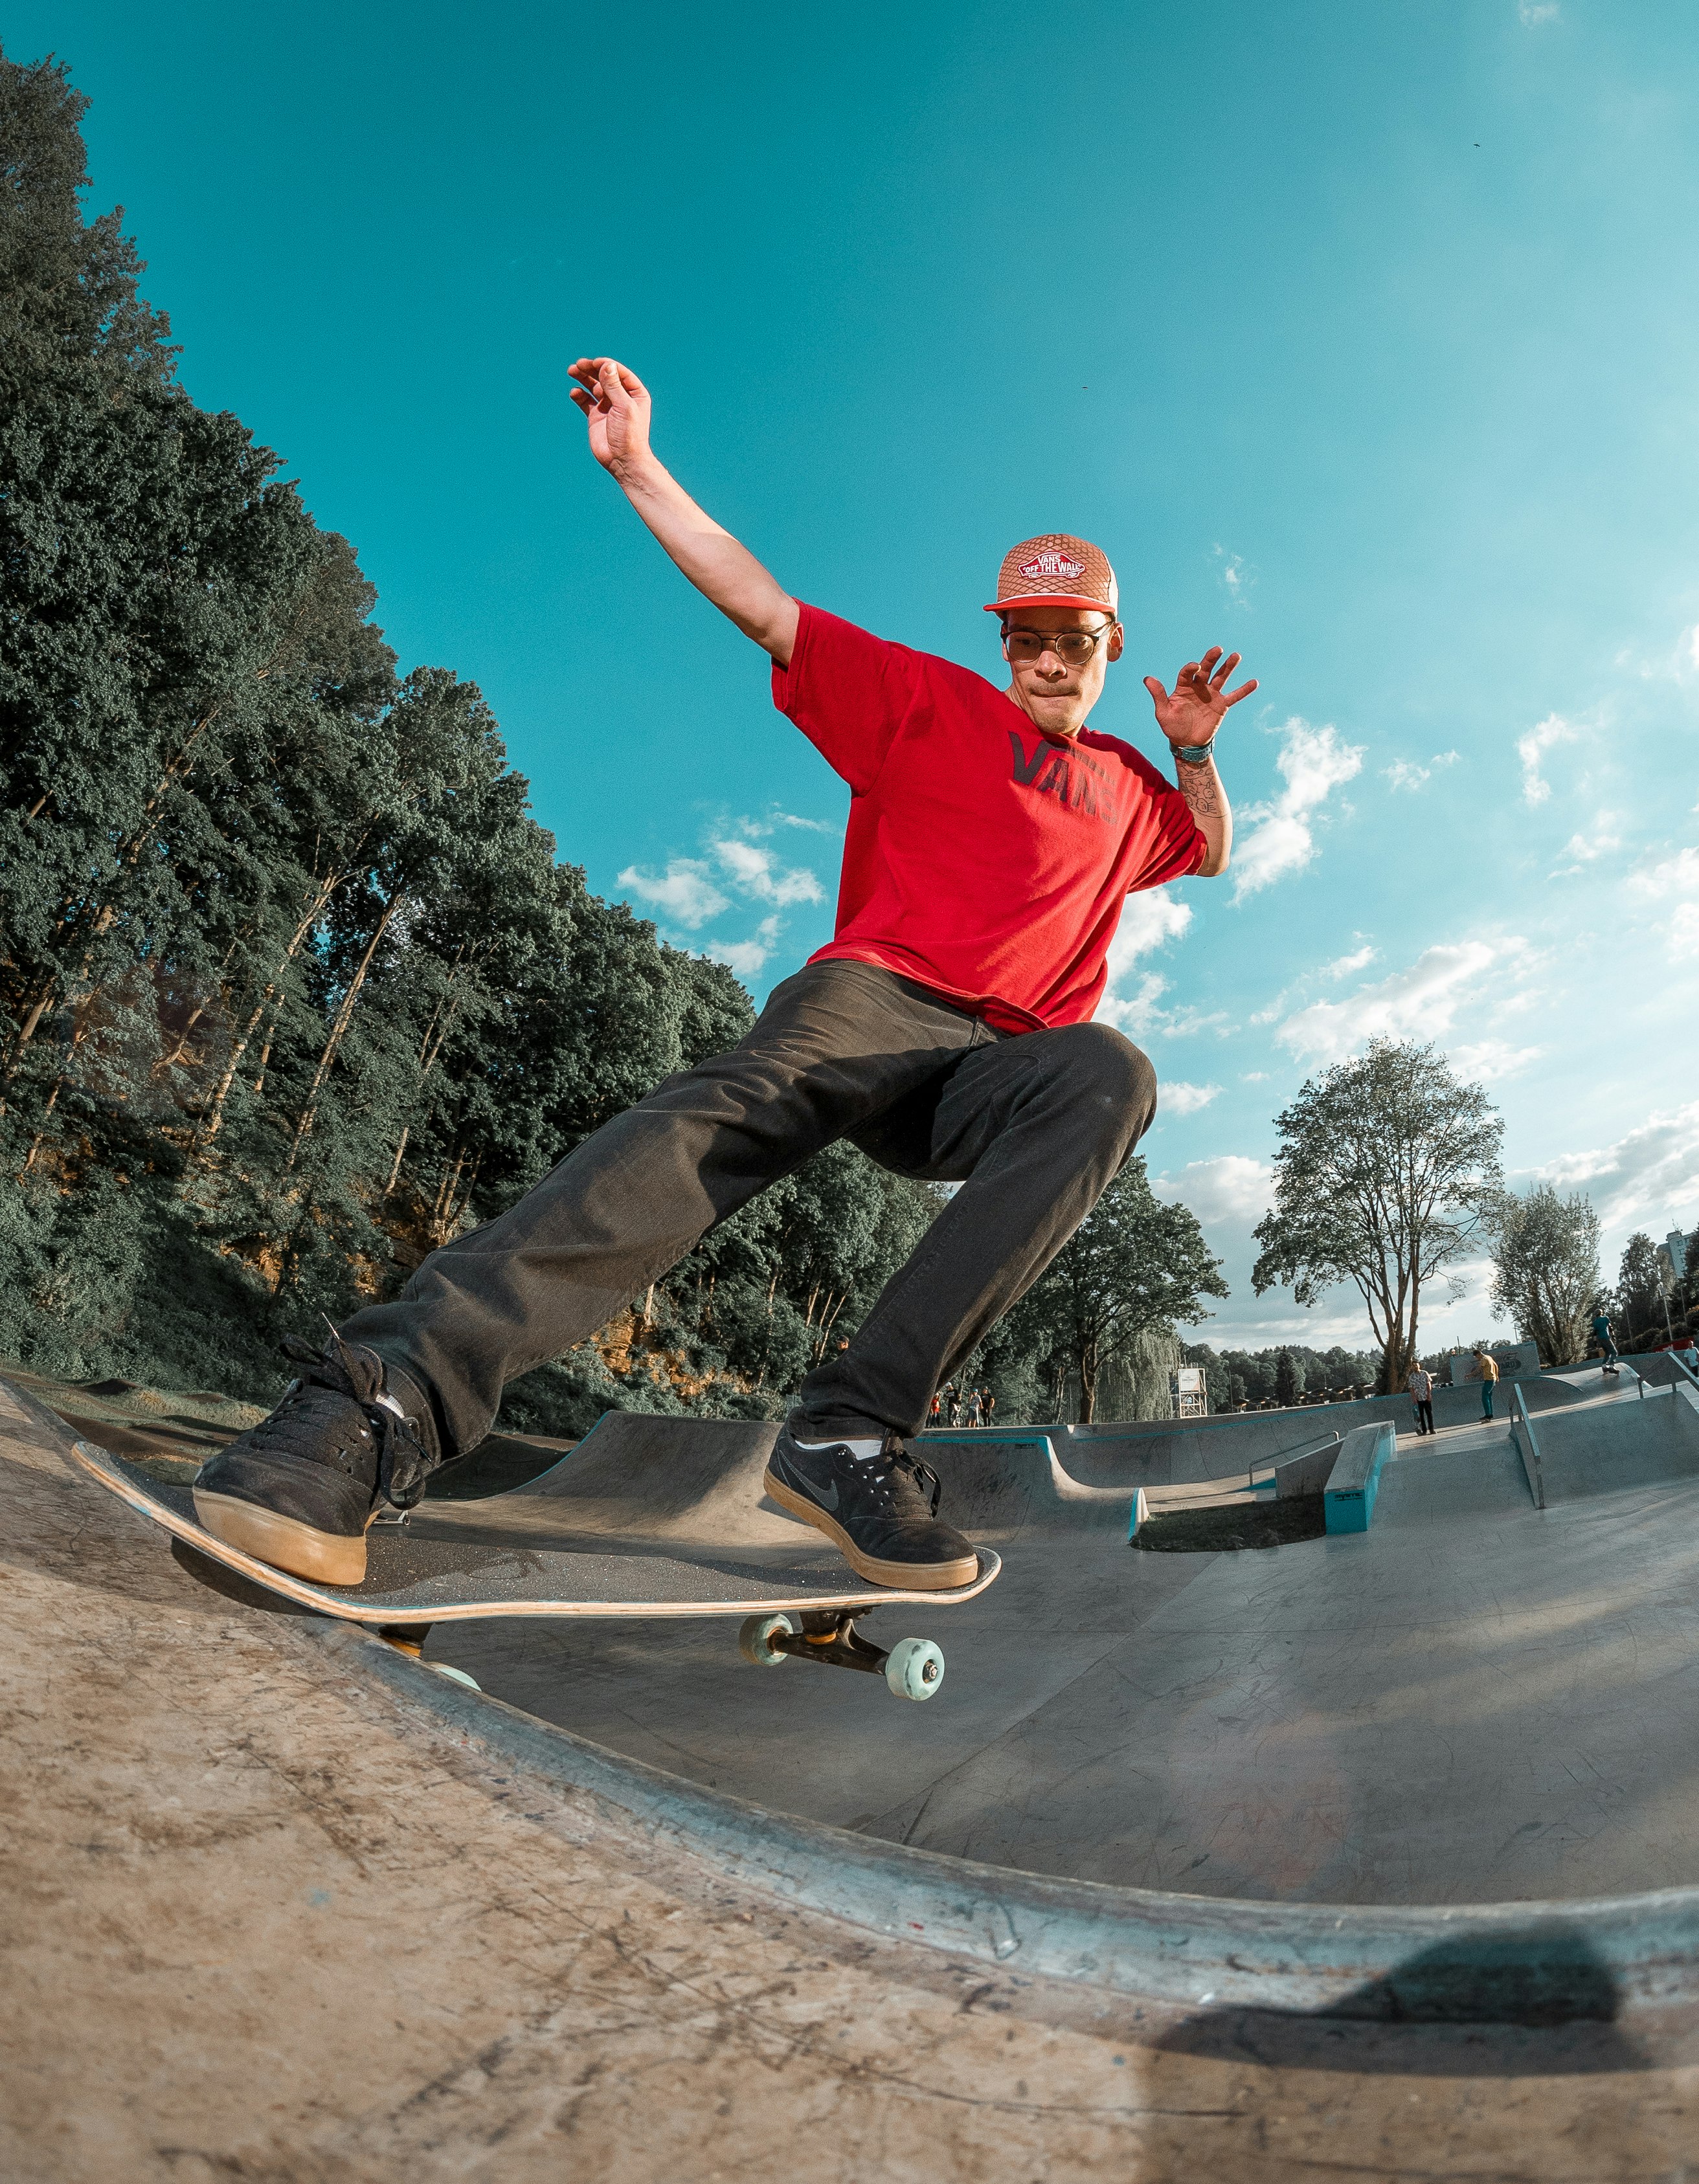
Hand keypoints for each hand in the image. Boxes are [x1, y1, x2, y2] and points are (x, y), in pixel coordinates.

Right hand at [568, 356, 654, 479]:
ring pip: (593, 386)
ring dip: (583, 378)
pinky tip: (574, 393)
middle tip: (579, 364)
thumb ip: (614, 386)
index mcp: (635, 393)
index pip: (619, 373)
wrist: (622, 460)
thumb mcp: (624, 406)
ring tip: (572, 371)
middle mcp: (621, 398)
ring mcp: (607, 406)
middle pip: (604, 377)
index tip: (594, 363)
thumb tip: (606, 365)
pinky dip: (579, 395)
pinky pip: (585, 401)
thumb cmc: (629, 435)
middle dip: (591, 369)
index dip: (606, 365)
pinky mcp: (596, 416)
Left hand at [1143, 647, 1257, 748]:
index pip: (1187, 673)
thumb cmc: (1172, 726)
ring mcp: (1211, 694)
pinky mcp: (1221, 705)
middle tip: (1218, 649)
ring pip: (1221, 678)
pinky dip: (1244, 690)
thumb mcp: (1163, 712)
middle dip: (1211, 659)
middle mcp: (1199, 687)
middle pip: (1206, 669)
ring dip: (1228, 667)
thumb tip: (1147, 678)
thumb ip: (1158, 695)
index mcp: (1183, 686)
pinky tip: (1254, 682)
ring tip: (1236, 656)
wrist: (1187, 742)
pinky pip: (1234, 696)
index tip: (1194, 666)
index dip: (1190, 668)